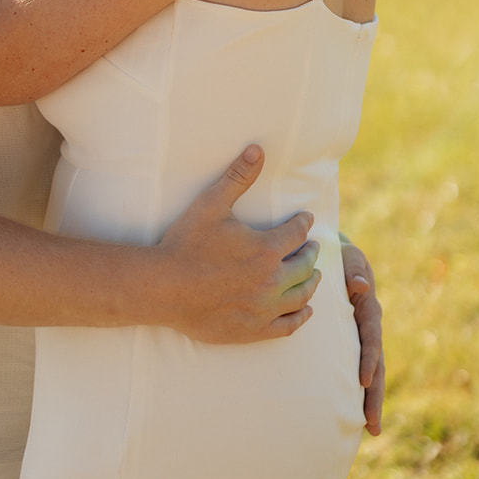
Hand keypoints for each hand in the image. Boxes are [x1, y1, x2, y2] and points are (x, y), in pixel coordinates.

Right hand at [154, 146, 319, 344]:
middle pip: (305, 265)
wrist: (164, 287)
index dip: (303, 222)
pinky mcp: (254, 330)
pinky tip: (305, 310)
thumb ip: (238, 177)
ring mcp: (264, 308)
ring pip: (301, 296)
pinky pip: (288, 326)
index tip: (306, 219)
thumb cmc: (186, 243)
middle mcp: (272, 280)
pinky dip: (301, 316)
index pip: (297, 232)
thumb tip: (257, 149)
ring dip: (311, 283)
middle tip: (313, 247)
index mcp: (266, 249)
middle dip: (311, 253)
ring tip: (314, 276)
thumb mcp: (211, 203)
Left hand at [342, 242, 383, 433]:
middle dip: (375, 395)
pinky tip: (354, 415)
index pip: (371, 338)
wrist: (331, 252)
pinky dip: (357, 390)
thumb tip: (360, 286)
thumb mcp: (349, 256)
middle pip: (376, 365)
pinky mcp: (349, 341)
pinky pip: (354, 367)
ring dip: (372, 400)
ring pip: (371, 372)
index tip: (365, 381)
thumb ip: (354, 268)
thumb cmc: (340, 254)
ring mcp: (360, 336)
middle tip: (373, 424)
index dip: (369, 359)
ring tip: (372, 430)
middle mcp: (368, 327)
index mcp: (368, 308)